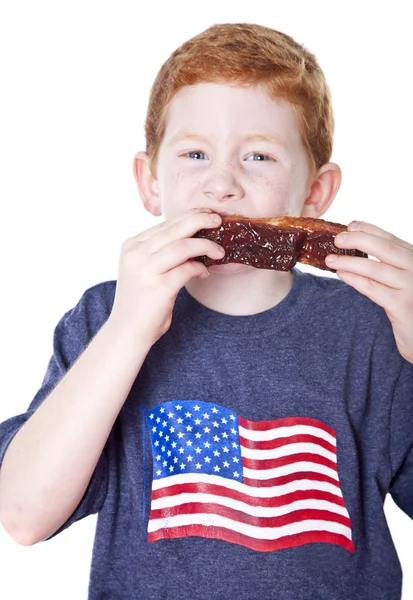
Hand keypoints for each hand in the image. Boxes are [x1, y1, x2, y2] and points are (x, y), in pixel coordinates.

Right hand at [109, 209, 223, 344]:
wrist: (127, 331)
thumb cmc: (140, 301)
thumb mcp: (142, 269)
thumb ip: (158, 251)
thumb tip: (191, 236)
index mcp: (131, 246)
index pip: (165, 224)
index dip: (189, 216)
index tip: (207, 215)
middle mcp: (136, 254)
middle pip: (174, 228)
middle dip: (200, 220)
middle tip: (218, 220)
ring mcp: (146, 270)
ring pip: (183, 246)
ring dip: (206, 246)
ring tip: (220, 251)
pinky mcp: (159, 288)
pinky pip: (188, 269)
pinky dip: (201, 268)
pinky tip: (205, 273)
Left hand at [325, 221, 412, 362]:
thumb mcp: (408, 281)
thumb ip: (393, 267)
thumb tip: (361, 251)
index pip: (392, 239)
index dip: (370, 229)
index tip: (351, 225)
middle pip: (384, 247)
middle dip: (357, 240)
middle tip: (337, 239)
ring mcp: (411, 286)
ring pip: (374, 268)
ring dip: (349, 262)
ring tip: (330, 259)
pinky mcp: (402, 305)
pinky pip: (372, 288)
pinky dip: (354, 279)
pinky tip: (342, 274)